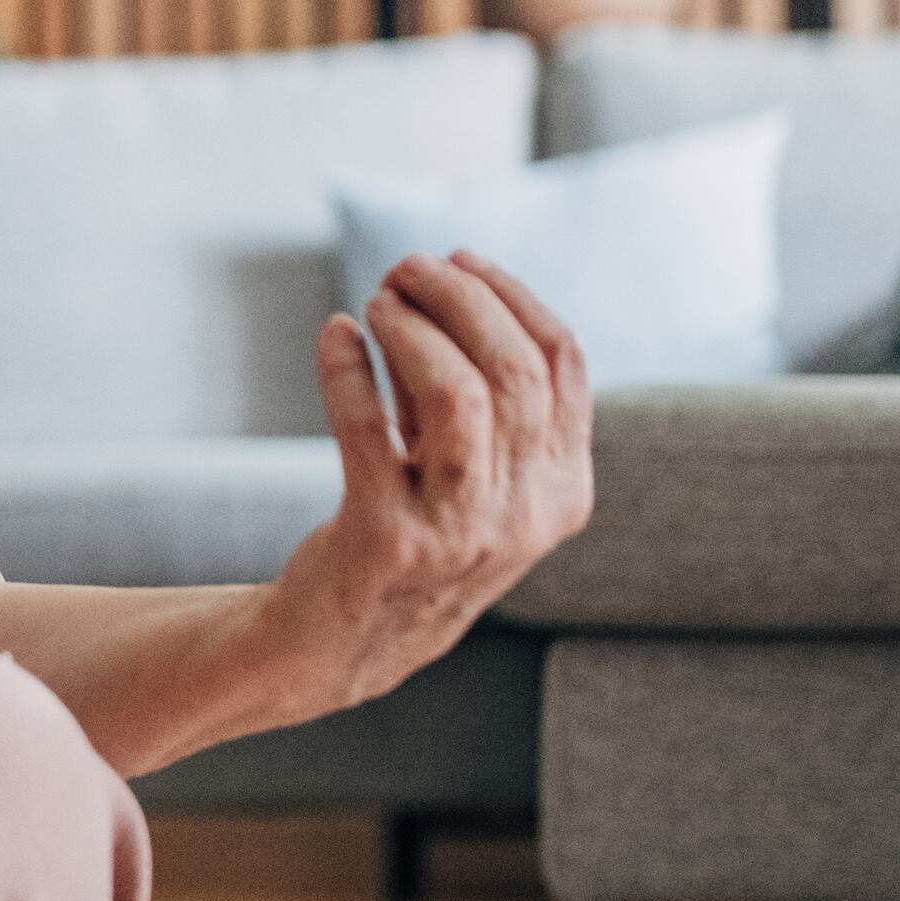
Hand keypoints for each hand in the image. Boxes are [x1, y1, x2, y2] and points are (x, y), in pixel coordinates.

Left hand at [264, 249, 594, 714]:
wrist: (350, 640)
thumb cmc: (416, 531)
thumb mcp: (473, 472)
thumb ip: (476, 395)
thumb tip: (444, 289)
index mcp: (563, 490)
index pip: (563, 365)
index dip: (512, 297)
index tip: (461, 260)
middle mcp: (523, 514)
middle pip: (513, 369)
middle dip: (458, 299)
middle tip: (405, 268)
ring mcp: (457, 531)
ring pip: (458, 394)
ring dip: (414, 330)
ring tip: (378, 301)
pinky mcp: (384, 538)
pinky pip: (368, 430)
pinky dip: (349, 369)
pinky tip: (336, 335)